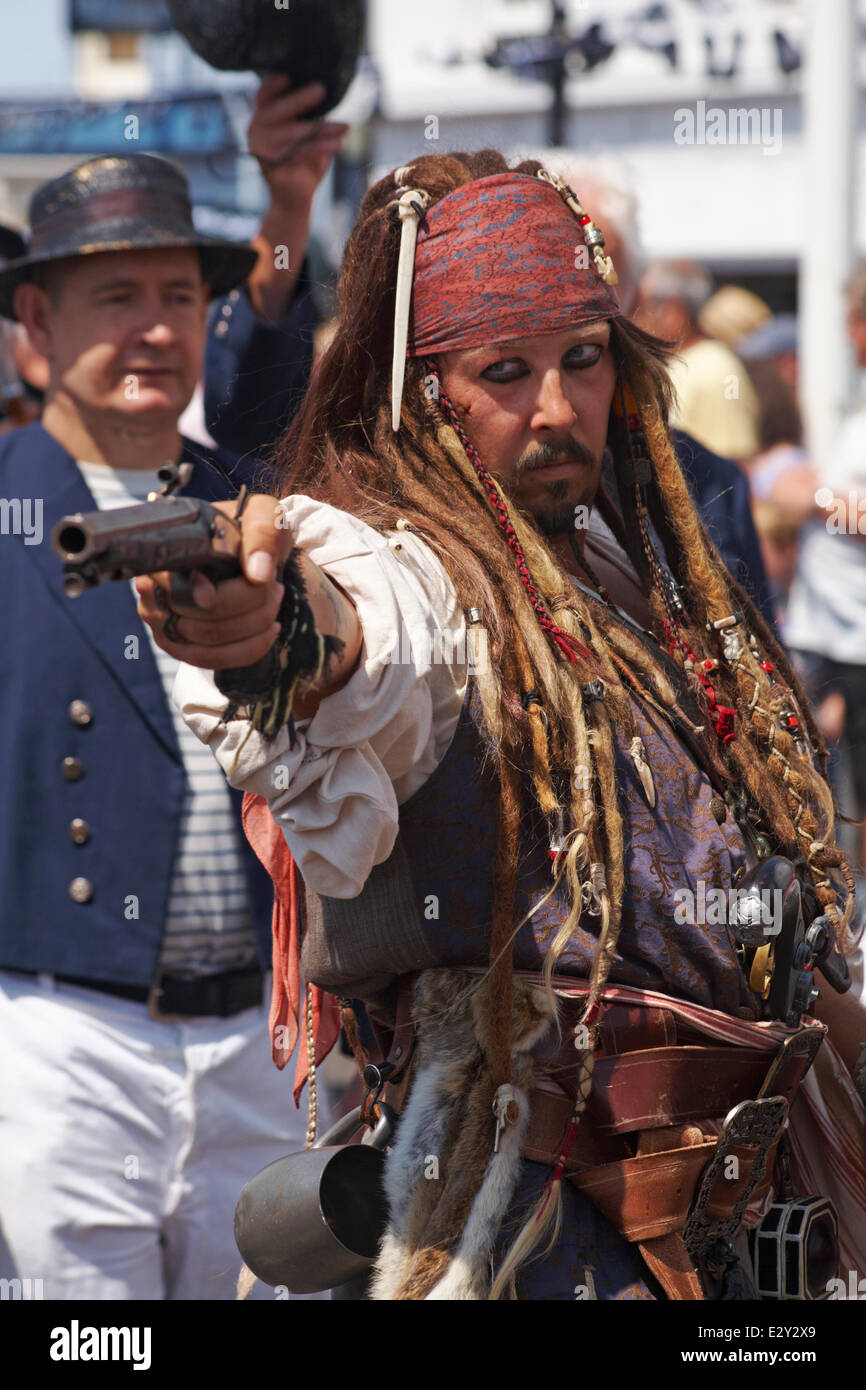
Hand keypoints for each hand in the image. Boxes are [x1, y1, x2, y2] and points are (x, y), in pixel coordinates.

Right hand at [134, 495, 290, 669]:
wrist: (252, 555)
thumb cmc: (252, 532)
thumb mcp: (264, 517)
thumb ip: (262, 533)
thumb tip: (258, 574)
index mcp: (166, 551)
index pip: (173, 581)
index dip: (204, 592)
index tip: (244, 587)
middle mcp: (152, 587)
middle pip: (197, 617)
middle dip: (248, 606)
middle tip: (275, 587)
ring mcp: (161, 619)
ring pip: (206, 641)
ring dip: (252, 626)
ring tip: (275, 601)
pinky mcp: (179, 644)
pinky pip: (210, 660)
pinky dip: (247, 650)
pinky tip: (270, 631)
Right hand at [249, 75, 348, 210]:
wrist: (293, 201)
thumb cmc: (302, 162)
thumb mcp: (306, 134)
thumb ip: (309, 114)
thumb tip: (326, 88)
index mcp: (262, 118)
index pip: (263, 94)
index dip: (273, 84)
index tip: (290, 76)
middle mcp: (256, 131)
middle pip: (277, 110)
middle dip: (300, 99)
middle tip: (321, 90)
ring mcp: (261, 150)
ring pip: (293, 132)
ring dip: (322, 128)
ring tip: (345, 126)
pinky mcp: (272, 167)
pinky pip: (300, 152)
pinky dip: (322, 147)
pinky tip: (339, 144)